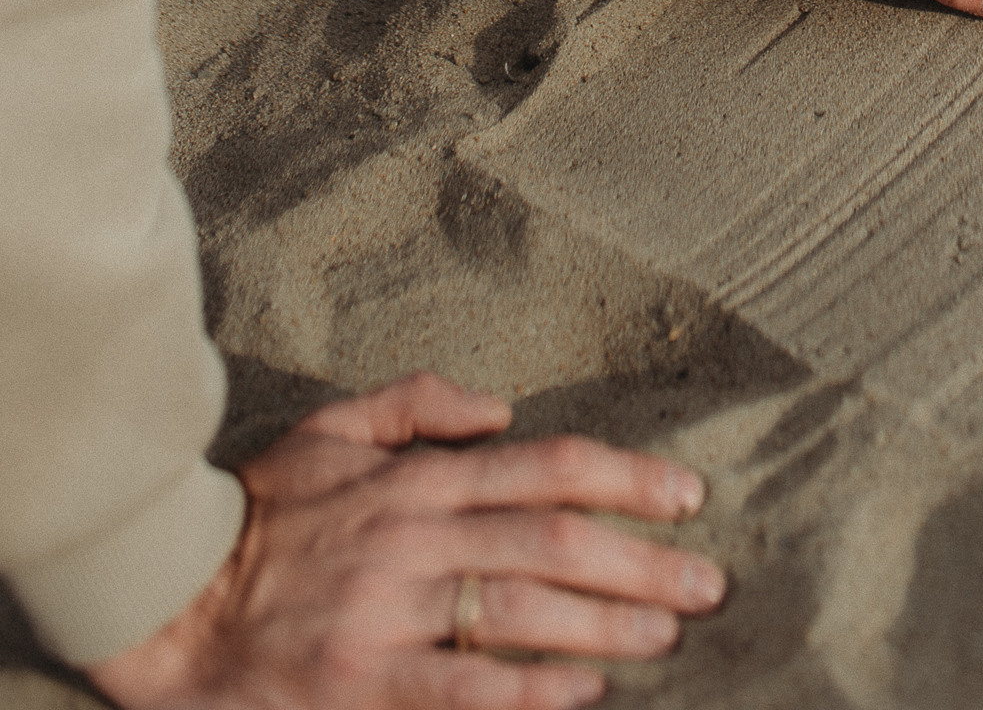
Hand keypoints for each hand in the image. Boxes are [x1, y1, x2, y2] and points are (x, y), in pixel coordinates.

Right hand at [88, 374, 723, 709]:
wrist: (171, 596)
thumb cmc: (263, 510)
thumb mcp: (334, 428)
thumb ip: (419, 403)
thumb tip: (502, 407)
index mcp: (420, 477)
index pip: (551, 467)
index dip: (629, 478)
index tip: (689, 496)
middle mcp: (417, 536)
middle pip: (556, 541)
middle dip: (643, 563)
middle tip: (709, 585)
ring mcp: (391, 612)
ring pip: (523, 612)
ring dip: (606, 626)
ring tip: (666, 638)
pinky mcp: (362, 682)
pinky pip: (464, 687)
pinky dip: (531, 689)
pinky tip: (584, 693)